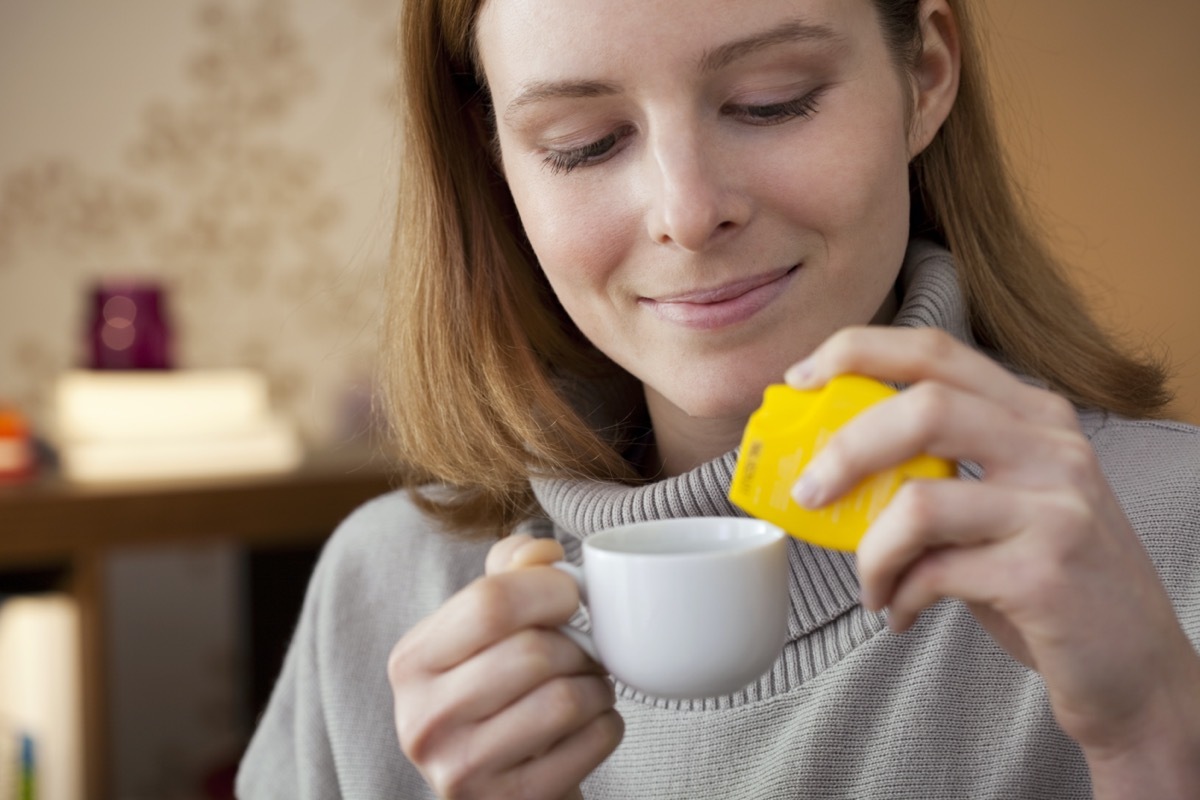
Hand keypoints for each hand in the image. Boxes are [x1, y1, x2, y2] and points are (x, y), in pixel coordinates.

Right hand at [388, 534, 622, 798]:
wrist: (500, 782)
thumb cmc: (498, 690)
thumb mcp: (484, 629)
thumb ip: (509, 573)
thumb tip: (542, 551)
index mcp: (412, 660)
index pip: (488, 603)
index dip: (547, 589)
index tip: (570, 595)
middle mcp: (423, 719)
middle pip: (532, 654)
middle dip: (578, 644)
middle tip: (583, 649)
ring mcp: (461, 770)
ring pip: (564, 700)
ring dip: (597, 686)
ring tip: (588, 685)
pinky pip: (589, 744)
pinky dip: (607, 726)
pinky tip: (590, 724)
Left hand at [786, 327, 1199, 788]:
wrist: (1137, 667)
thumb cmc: (1048, 577)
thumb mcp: (1004, 501)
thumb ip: (939, 467)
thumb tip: (827, 458)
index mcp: (1034, 415)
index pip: (935, 351)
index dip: (856, 352)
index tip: (802, 377)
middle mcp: (1052, 448)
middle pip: (924, 407)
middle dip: (845, 447)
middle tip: (808, 492)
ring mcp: (1055, 509)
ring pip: (919, 501)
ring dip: (869, 552)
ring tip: (870, 584)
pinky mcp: (1045, 575)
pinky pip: (933, 573)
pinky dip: (897, 595)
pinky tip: (901, 613)